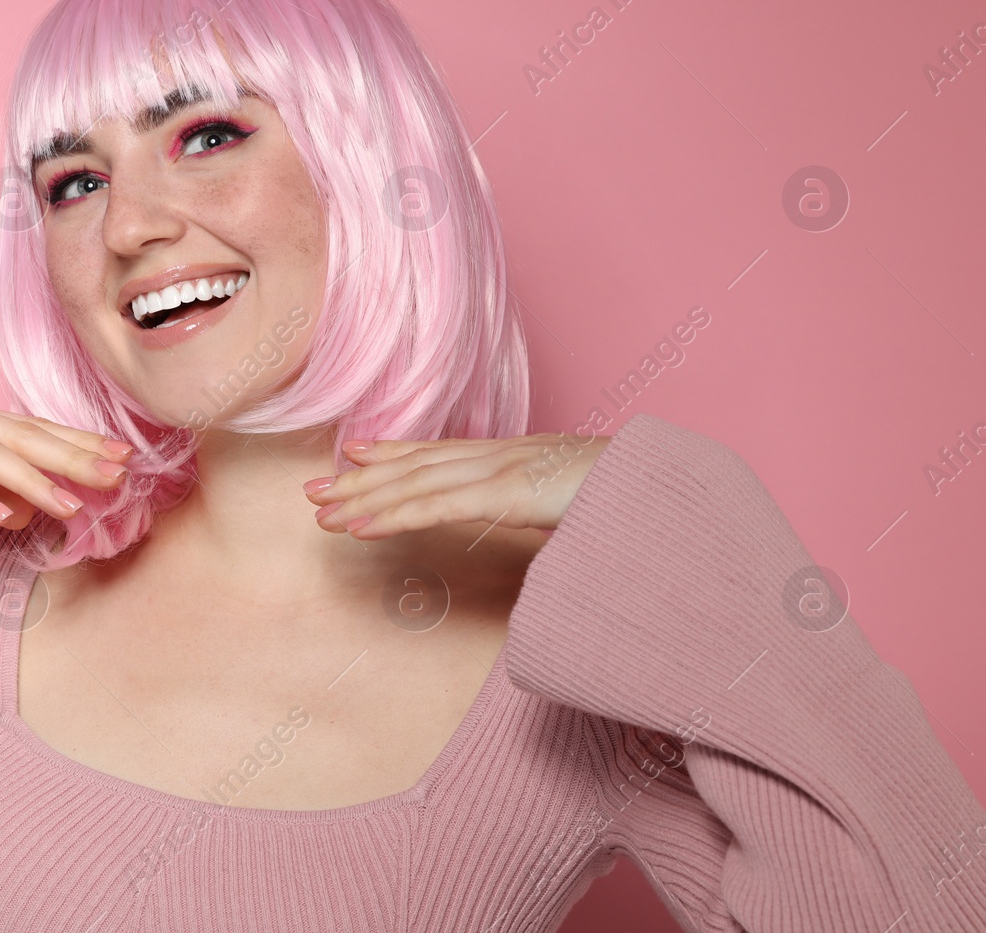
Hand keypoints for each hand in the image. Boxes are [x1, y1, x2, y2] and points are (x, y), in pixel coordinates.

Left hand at [302, 432, 611, 539]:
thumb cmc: (634, 505)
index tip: (353, 453)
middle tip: (312, 491)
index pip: (442, 453)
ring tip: (321, 514)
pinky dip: (394, 515)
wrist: (673, 492)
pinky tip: (360, 527)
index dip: (394, 452)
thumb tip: (539, 534)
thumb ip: (548, 516)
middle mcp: (503, 456)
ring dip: (364, 500)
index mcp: (517, 458)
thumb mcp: (579, 511)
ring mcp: (505, 470)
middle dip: (362, 479)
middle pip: (417, 466)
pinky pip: (439, 507)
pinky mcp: (510, 493)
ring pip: (417, 484)